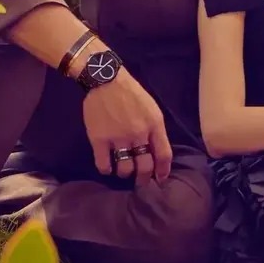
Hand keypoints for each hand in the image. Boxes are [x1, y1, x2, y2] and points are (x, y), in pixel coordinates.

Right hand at [82, 68, 172, 184]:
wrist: (105, 80)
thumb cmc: (132, 93)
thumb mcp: (152, 109)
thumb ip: (155, 130)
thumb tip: (157, 152)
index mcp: (154, 125)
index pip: (164, 155)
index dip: (164, 171)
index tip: (161, 179)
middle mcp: (138, 134)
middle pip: (145, 166)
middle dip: (145, 179)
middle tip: (142, 182)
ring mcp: (118, 138)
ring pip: (125, 169)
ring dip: (126, 173)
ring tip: (124, 171)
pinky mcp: (99, 139)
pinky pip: (104, 165)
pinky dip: (107, 169)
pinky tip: (108, 167)